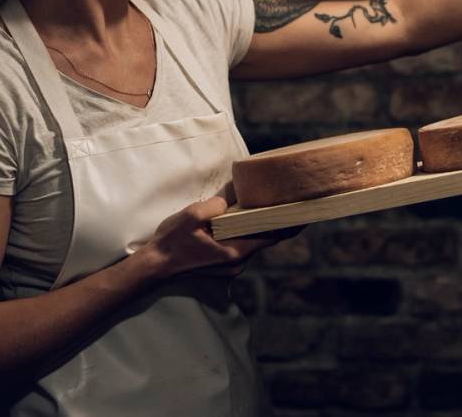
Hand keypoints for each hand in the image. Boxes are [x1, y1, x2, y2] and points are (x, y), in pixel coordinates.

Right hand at [140, 197, 288, 279]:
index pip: (273, 236)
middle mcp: (238, 261)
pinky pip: (241, 244)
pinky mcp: (223, 264)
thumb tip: (230, 195)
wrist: (154, 266)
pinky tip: (242, 217)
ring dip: (259, 226)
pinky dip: (246, 232)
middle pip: (266, 238)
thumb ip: (214, 205)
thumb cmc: (172, 242)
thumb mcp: (191, 216)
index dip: (291, 224)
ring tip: (266, 205)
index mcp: (236, 250)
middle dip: (276, 220)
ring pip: (253, 241)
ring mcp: (231, 265)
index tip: (307, 212)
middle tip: (289, 200)